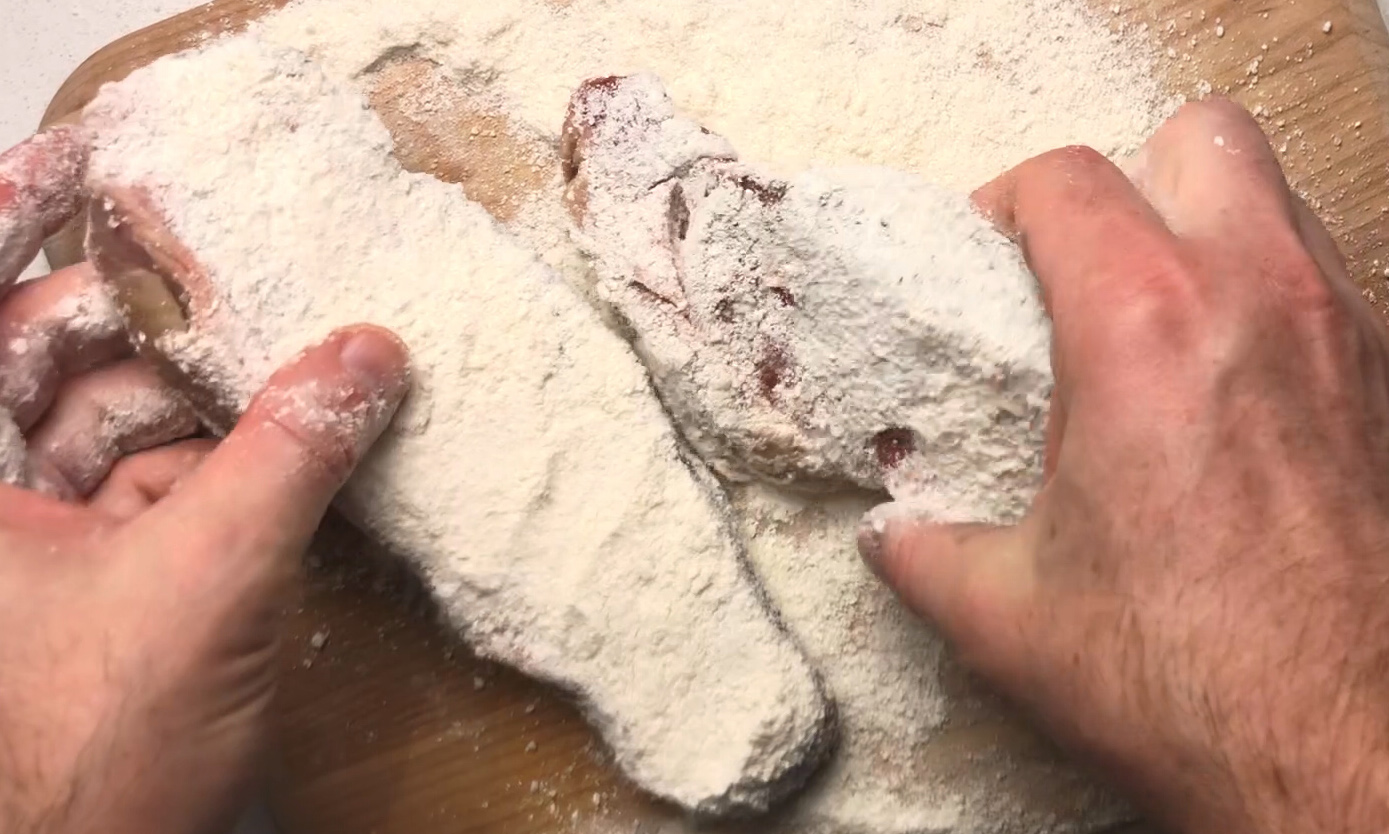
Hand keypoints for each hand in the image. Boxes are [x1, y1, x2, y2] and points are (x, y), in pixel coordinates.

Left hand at [0, 127, 409, 833]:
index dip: (24, 214)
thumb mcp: (203, 581)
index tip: (96, 154)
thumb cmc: (86, 754)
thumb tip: (367, 355)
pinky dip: (223, 454)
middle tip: (241, 252)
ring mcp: (37, 534)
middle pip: (58, 351)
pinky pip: (157, 478)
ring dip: (207, 387)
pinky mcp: (98, 574)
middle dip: (154, 308)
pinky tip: (293, 433)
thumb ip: (287, 455)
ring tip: (294, 342)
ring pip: (120, 417)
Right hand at [859, 99, 1388, 832]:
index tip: (987, 253)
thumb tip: (889, 534)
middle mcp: (1259, 299)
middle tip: (1081, 259)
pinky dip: (1269, 287)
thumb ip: (925, 552)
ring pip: (1276, 194)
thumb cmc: (1189, 679)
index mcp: (1144, 330)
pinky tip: (1226, 374)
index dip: (1006, 202)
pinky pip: (1327, 273)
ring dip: (1205, 223)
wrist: (1345, 752)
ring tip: (1154, 309)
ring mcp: (1344, 331)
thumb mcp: (1008, 617)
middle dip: (1128, 178)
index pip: (1065, 182)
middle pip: (1195, 137)